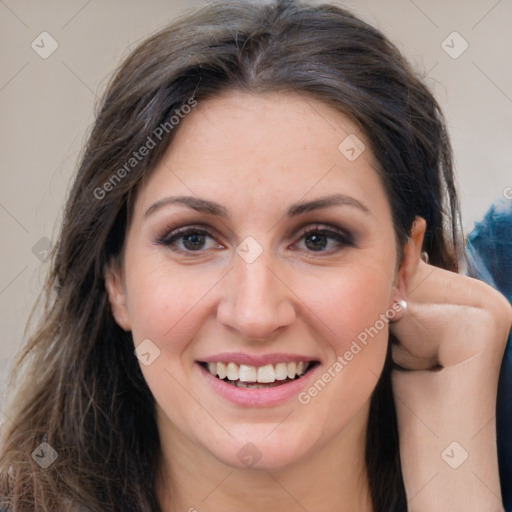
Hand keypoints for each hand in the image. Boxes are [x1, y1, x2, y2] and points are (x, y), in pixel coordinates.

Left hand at [390, 257, 511, 510]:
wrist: (443, 457)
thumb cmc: (416, 394)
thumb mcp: (406, 332)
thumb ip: (405, 289)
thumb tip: (401, 238)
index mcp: (473, 296)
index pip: (412, 267)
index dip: (391, 303)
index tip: (406, 340)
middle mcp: (488, 297)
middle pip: (408, 275)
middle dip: (393, 317)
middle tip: (418, 360)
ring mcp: (492, 308)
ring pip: (406, 294)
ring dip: (396, 332)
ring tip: (422, 366)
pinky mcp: (484, 326)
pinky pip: (412, 316)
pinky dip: (404, 346)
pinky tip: (428, 373)